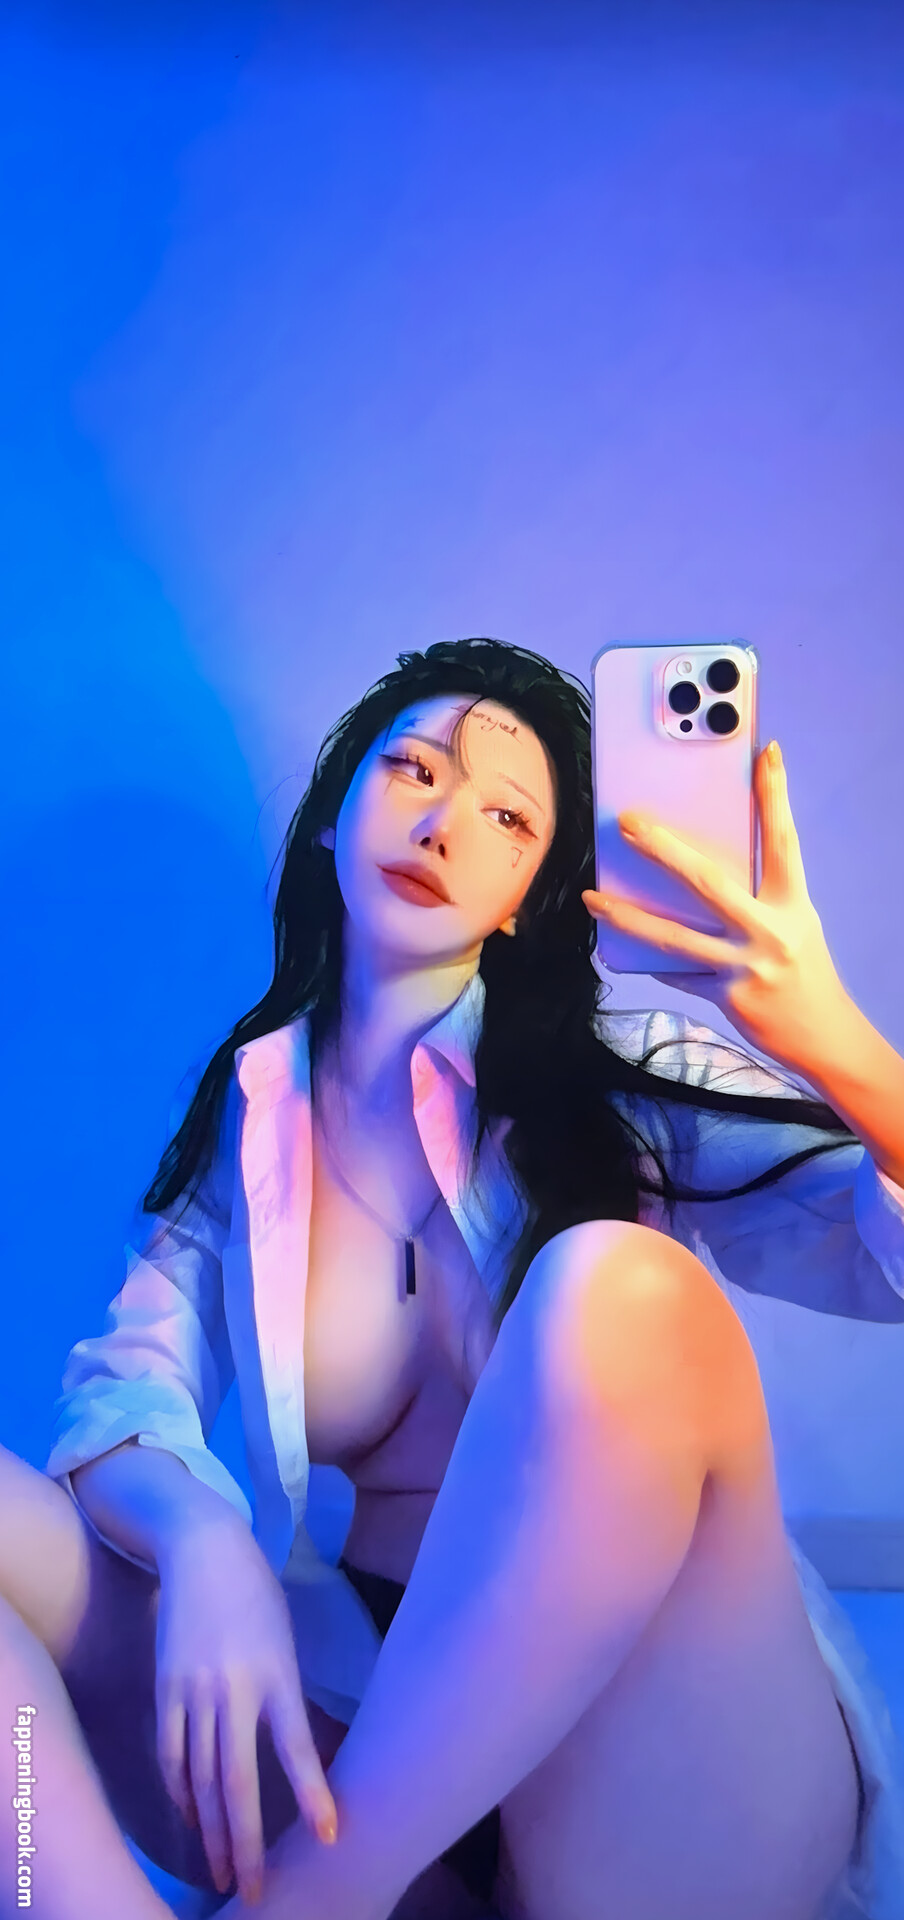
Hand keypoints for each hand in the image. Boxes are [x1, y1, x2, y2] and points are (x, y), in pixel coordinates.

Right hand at [154, 1515, 337, 1904]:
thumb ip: (285, 1697)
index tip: (329, 1835)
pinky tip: (190, 1818)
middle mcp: (232, 1687)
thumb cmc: (256, 1594)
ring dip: (210, 1831)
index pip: (296, 1745)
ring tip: (223, 1870)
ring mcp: (192, 1690)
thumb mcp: (284, 1641)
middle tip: (255, 1887)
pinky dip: (180, 1793)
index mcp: (276, 1672)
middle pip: (235, 1780)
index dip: (312, 1793)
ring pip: (199, 1779)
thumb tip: (295, 1757)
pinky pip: (170, 1755)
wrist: (203, 1547)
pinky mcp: (164, 1688)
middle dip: (246, 1841)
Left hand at [582, 741, 851, 1075]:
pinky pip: (676, 973)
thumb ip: (756, 894)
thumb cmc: (802, 970)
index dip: (775, 793)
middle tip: (627, 822)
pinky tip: (620, 948)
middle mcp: (769, 931)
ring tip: (593, 898)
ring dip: (627, 916)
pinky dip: (649, 959)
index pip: (782, 839)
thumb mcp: (793, 922)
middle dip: (663, 849)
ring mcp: (745, 966)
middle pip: (708, 881)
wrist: (822, 1037)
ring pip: (674, 937)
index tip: (763, 751)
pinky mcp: (725, 996)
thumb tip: (699, 864)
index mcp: (791, 903)